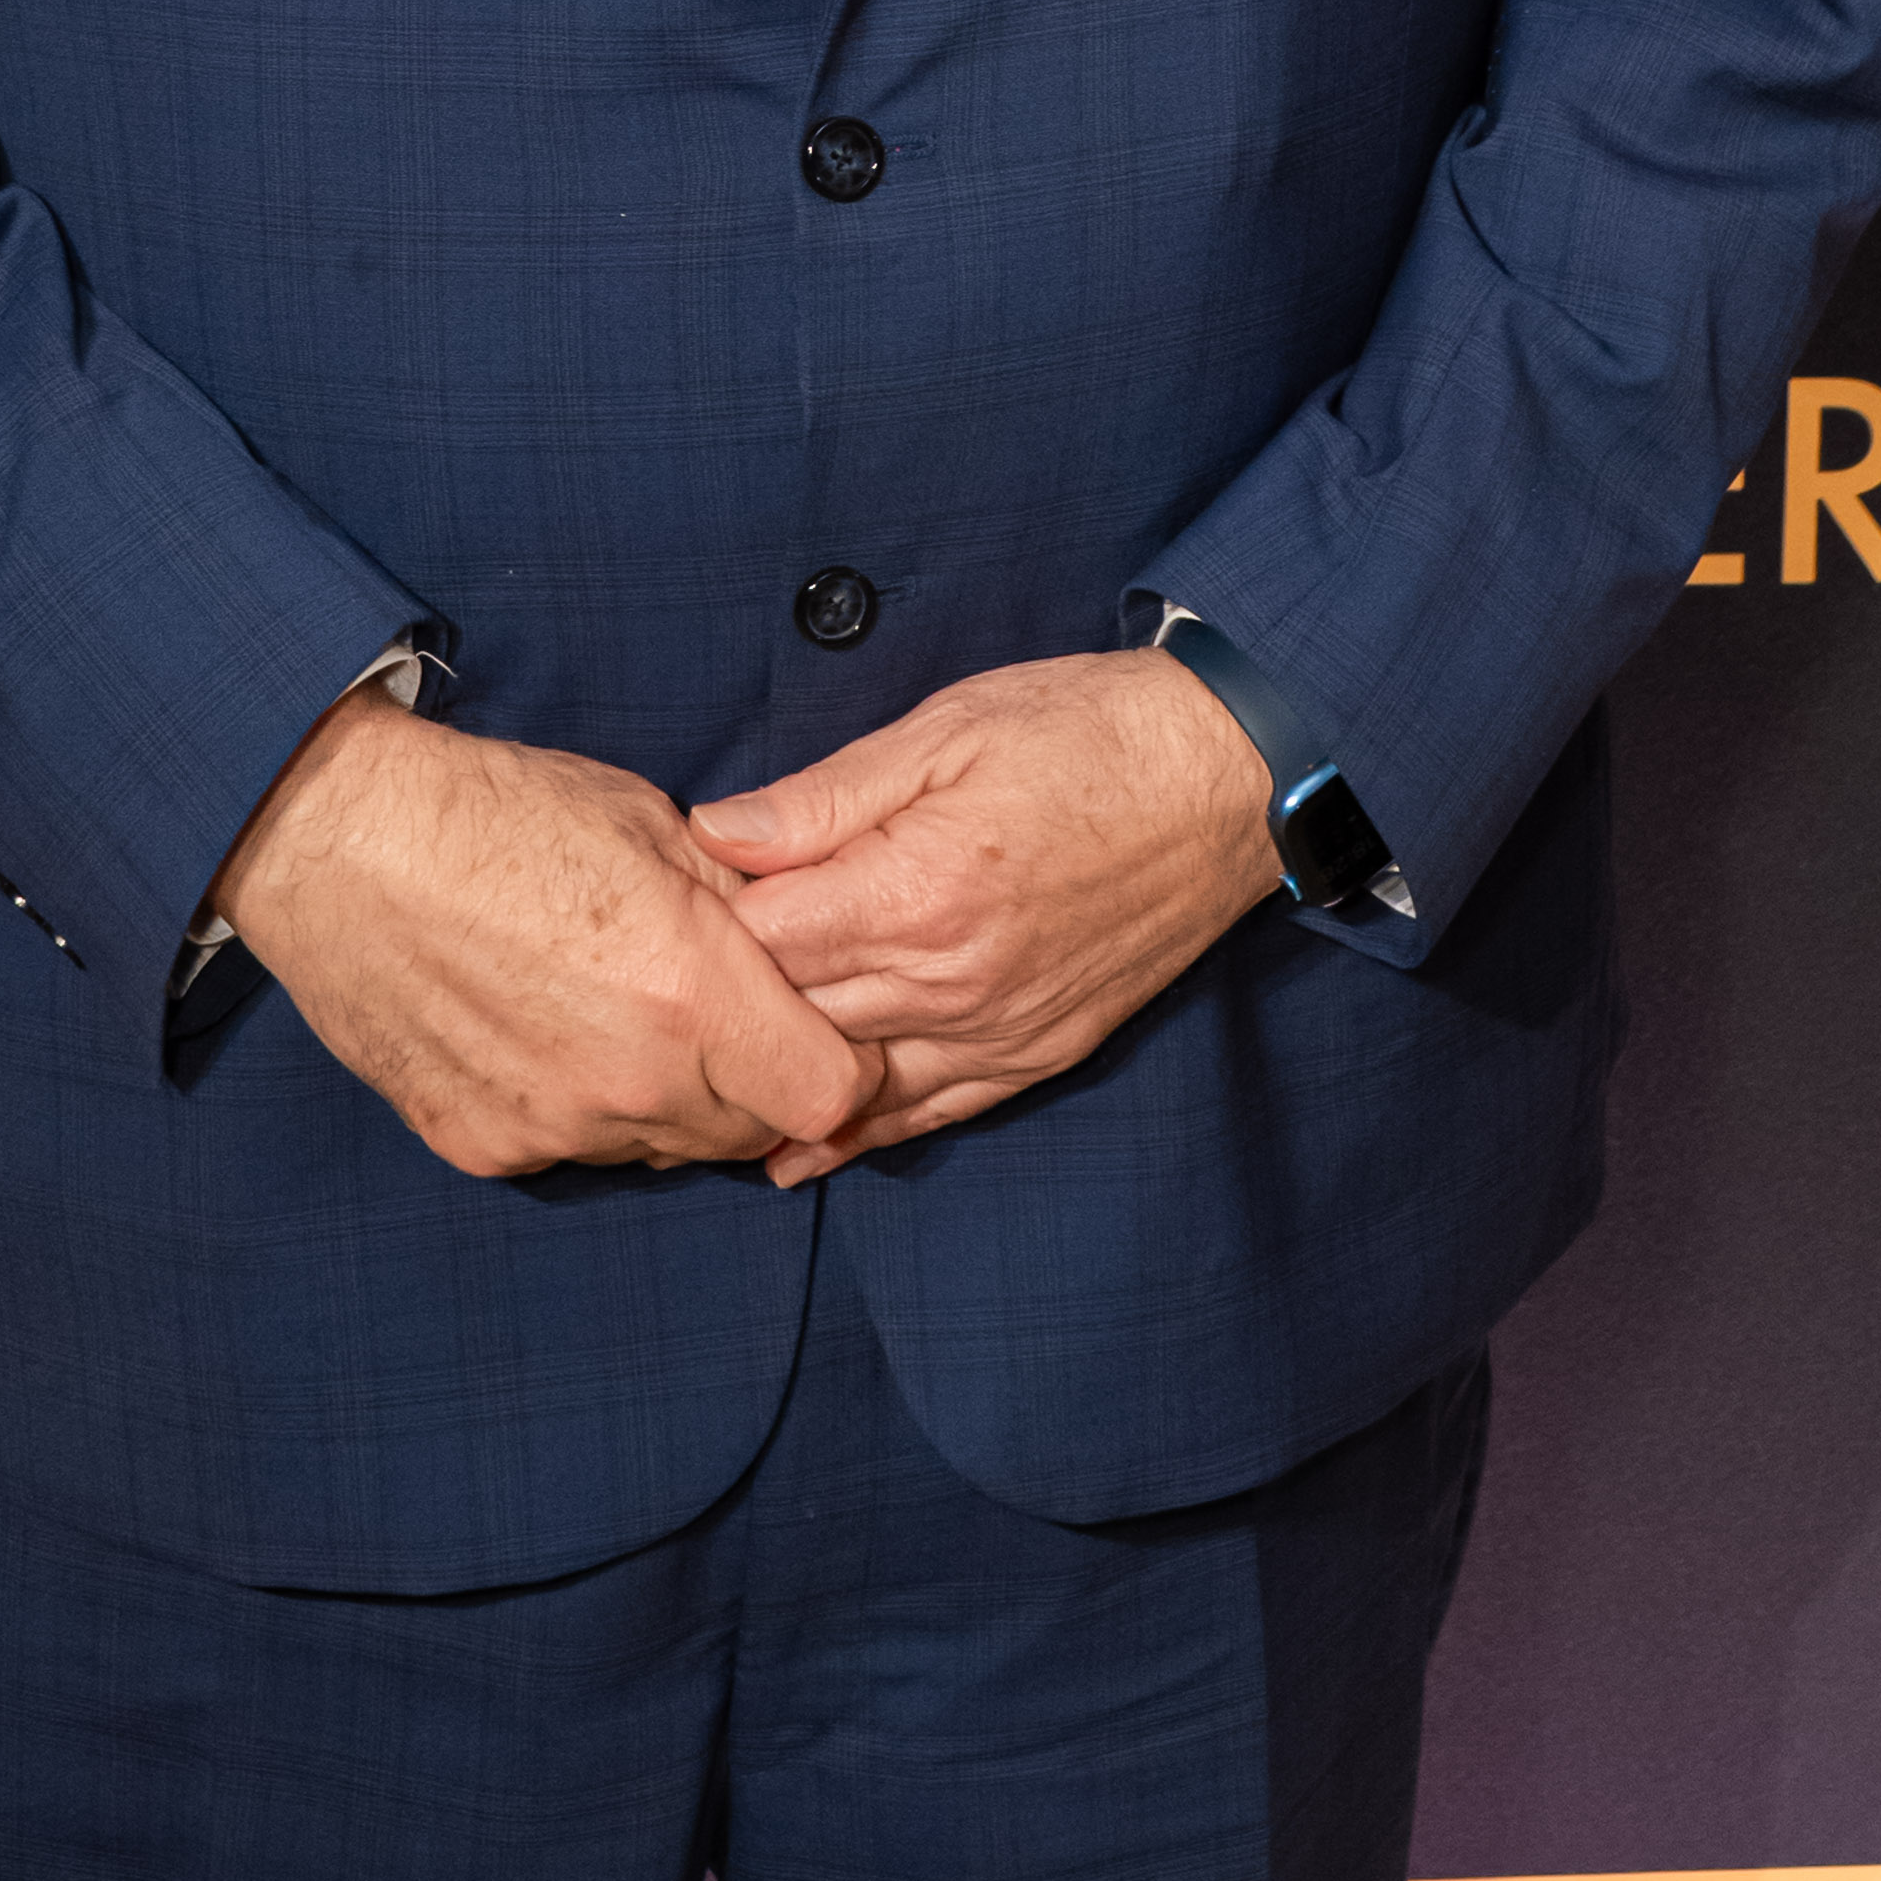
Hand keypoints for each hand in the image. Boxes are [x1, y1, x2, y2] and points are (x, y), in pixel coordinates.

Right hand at [213, 692, 881, 1184]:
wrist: (340, 841)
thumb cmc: (499, 812)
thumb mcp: (653, 824)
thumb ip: (744, 904)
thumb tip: (811, 944)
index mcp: (690, 991)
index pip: (830, 1094)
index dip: (842, 1063)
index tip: (826, 1027)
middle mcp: (629, 1079)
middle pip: (750, 1130)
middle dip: (758, 1081)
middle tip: (724, 1010)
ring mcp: (552, 1125)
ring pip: (660, 1147)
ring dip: (668, 1098)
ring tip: (620, 1008)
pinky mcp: (484, 1146)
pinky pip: (572, 1147)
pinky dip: (580, 1104)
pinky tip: (545, 1029)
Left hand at [686, 651, 1279, 1187]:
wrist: (1225, 777)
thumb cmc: (1084, 730)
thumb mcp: (944, 729)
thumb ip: (824, 797)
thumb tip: (716, 834)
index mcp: (918, 889)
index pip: (764, 942)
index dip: (702, 928)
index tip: (662, 911)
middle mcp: (955, 978)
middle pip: (797, 1019)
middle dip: (723, 1012)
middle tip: (656, 1002)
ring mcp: (1001, 1027)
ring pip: (855, 1082)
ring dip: (777, 1087)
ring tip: (693, 1095)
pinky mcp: (1041, 1050)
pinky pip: (935, 1111)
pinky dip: (863, 1134)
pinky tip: (802, 1151)